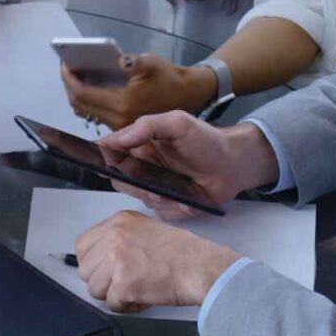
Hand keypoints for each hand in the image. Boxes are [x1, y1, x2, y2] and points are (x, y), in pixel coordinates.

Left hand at [61, 54, 217, 129]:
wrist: (187, 95)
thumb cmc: (168, 77)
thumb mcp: (153, 63)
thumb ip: (136, 61)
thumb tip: (121, 60)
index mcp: (123, 104)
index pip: (83, 94)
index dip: (69, 79)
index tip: (64, 65)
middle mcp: (118, 119)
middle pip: (79, 105)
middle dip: (69, 86)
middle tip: (68, 69)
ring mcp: (118, 126)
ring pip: (85, 112)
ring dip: (76, 94)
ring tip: (75, 76)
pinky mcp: (120, 127)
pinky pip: (94, 115)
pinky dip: (86, 101)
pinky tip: (87, 86)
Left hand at [75, 211, 240, 310]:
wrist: (203, 267)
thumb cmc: (185, 253)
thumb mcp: (147, 230)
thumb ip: (121, 239)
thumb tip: (100, 259)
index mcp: (119, 222)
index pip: (82, 245)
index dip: (92, 263)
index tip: (103, 271)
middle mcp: (114, 237)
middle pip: (85, 270)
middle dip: (102, 282)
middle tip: (124, 283)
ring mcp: (117, 259)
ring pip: (94, 288)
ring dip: (113, 295)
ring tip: (135, 290)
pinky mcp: (123, 282)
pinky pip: (111, 304)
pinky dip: (127, 306)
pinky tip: (144, 297)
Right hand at [97, 111, 279, 218]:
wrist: (234, 164)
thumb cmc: (207, 140)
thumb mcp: (178, 123)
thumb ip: (148, 126)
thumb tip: (120, 138)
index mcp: (138, 145)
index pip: (108, 151)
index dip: (101, 157)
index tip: (106, 162)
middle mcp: (142, 167)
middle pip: (119, 180)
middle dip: (134, 185)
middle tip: (151, 185)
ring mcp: (154, 186)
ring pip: (140, 199)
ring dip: (157, 198)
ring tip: (175, 192)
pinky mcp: (169, 204)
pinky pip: (161, 213)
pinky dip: (175, 209)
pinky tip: (189, 201)